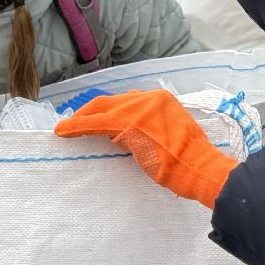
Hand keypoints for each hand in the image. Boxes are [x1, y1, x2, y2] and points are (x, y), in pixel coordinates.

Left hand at [54, 89, 237, 208]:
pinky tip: (65, 132)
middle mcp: (149, 98)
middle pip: (109, 102)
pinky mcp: (128, 124)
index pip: (124, 101)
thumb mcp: (169, 133)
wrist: (199, 167)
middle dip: (88, 113)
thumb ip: (148, 126)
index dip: (104, 110)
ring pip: (100, 110)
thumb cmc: (189, 159)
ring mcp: (139, 109)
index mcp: (160, 99)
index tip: (92, 119)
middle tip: (72, 124)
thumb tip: (121, 133)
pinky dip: (78, 127)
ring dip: (81, 121)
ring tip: (67, 129)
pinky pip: (96, 124)